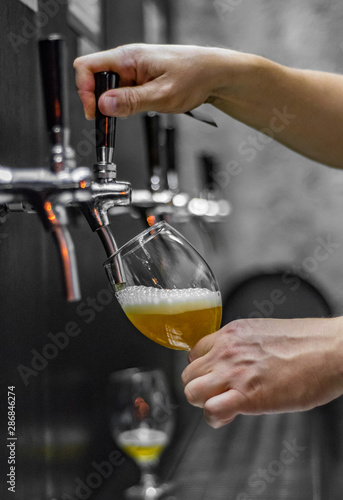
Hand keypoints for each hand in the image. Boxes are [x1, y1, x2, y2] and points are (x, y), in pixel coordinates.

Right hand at [73, 43, 237, 118]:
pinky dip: (124, 105)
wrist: (214, 75)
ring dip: (113, 105)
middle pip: (94, 80)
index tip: (94, 112)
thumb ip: (131, 101)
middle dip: (98, 101)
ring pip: (108, 89)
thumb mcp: (161, 95)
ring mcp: (133, 71)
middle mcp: (127, 62)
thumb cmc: (194, 76)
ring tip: (130, 113)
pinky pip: (122, 93)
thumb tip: (103, 105)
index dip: (84, 90)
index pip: (87, 67)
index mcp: (128, 57)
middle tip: (111, 118)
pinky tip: (137, 110)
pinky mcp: (139, 81)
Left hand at [181, 317, 342, 427]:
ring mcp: (234, 372)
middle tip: (219, 394)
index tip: (214, 378)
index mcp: (231, 333)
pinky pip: (210, 411)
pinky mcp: (246, 396)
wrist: (330, 350)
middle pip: (189, 374)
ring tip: (223, 406)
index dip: (203, 370)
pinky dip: (215, 418)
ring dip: (204, 403)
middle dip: (201, 387)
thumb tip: (236, 362)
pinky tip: (230, 416)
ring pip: (191, 392)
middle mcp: (226, 350)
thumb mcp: (263, 333)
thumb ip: (242, 346)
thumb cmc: (307, 344)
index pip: (195, 353)